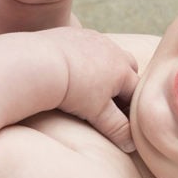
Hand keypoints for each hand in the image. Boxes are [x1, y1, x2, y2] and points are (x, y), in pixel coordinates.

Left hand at [46, 27, 138, 151]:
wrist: (39, 63)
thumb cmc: (72, 90)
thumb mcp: (97, 113)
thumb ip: (117, 128)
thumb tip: (132, 145)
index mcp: (122, 69)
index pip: (137, 90)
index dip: (133, 107)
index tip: (124, 120)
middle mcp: (112, 49)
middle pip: (128, 67)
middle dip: (122, 83)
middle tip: (109, 101)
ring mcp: (92, 38)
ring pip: (106, 54)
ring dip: (103, 69)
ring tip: (89, 86)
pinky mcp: (73, 33)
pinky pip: (85, 45)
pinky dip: (83, 58)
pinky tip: (71, 71)